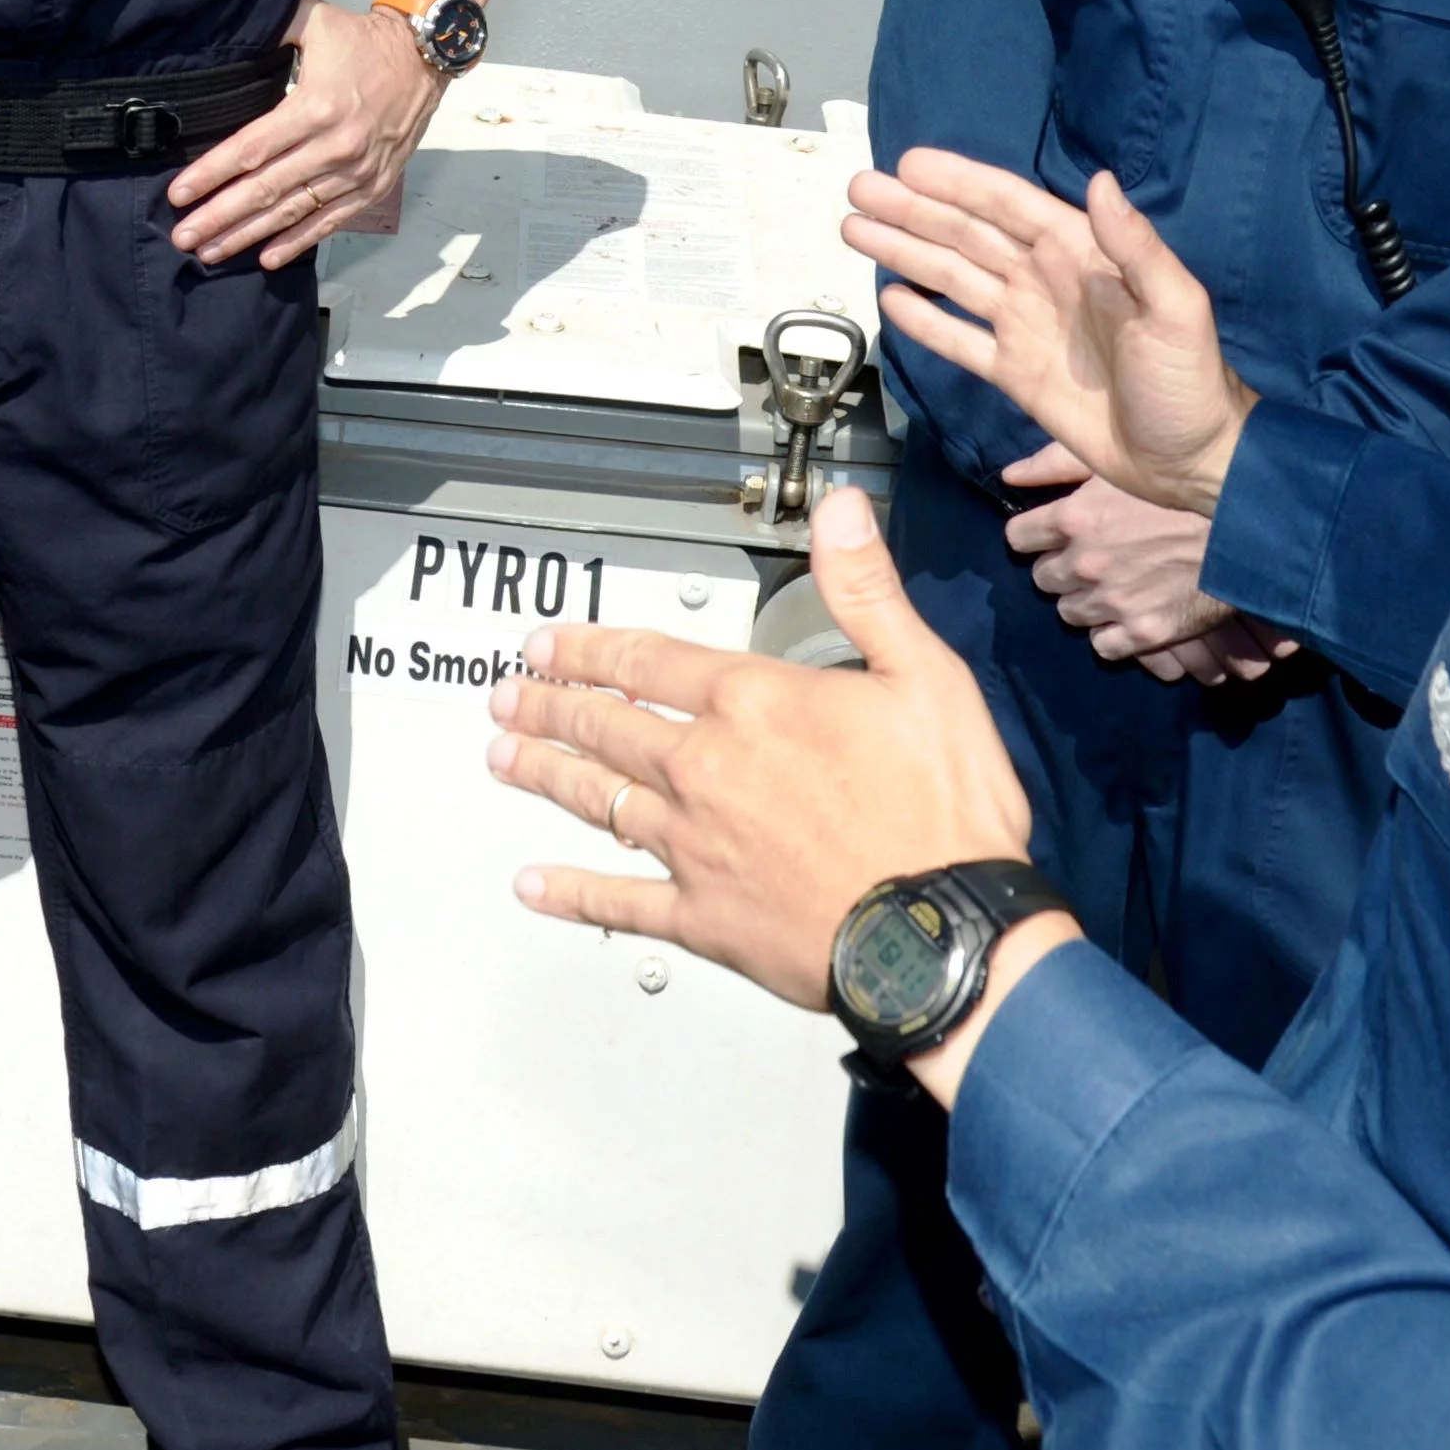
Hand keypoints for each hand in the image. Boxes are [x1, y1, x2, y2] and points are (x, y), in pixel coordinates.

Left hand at [166, 0, 443, 268]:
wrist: (426, 58)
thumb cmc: (365, 41)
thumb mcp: (315, 20)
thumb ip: (271, 29)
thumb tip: (229, 34)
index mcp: (315, 107)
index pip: (251, 149)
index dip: (211, 174)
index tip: (179, 194)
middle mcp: (334, 146)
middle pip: (265, 189)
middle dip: (219, 217)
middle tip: (183, 236)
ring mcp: (355, 171)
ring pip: (292, 211)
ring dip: (249, 235)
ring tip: (212, 252)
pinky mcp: (372, 186)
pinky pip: (330, 220)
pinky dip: (298, 241)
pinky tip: (267, 257)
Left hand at [485, 485, 1036, 1028]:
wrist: (943, 935)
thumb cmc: (943, 816)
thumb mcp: (924, 677)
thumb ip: (866, 591)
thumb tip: (838, 514)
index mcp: (754, 704)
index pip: (648, 660)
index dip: (591, 647)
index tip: (550, 643)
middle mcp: (707, 769)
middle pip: (606, 726)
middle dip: (550, 705)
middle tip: (509, 696)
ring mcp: (696, 844)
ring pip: (599, 800)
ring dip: (546, 774)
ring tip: (505, 759)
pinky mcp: (702, 916)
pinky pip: (619, 902)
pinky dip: (572, 894)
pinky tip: (534, 886)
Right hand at [850, 152, 1254, 515]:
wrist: (1190, 460)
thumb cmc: (1191, 382)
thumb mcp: (1176, 307)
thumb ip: (1136, 247)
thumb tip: (1102, 182)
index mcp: (1082, 254)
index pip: (1009, 206)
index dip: (959, 183)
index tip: (909, 165)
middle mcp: (1045, 281)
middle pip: (966, 235)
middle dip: (913, 211)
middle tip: (861, 190)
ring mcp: (1026, 327)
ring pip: (953, 279)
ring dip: (906, 253)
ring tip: (858, 231)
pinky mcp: (1015, 374)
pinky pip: (961, 340)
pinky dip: (926, 321)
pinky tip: (893, 299)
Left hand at [997, 446, 1298, 681]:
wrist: (1251, 527)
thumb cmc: (1185, 485)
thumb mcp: (1119, 461)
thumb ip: (1057, 463)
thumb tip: (1010, 475)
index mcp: (1074, 517)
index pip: (1018, 538)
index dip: (1036, 535)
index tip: (1055, 533)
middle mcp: (1085, 563)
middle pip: (1042, 579)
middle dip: (1062, 568)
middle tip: (1093, 557)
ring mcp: (1113, 602)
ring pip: (1070, 614)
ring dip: (1086, 600)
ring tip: (1117, 582)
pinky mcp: (1144, 633)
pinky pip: (1103, 645)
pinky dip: (1114, 633)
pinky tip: (1133, 612)